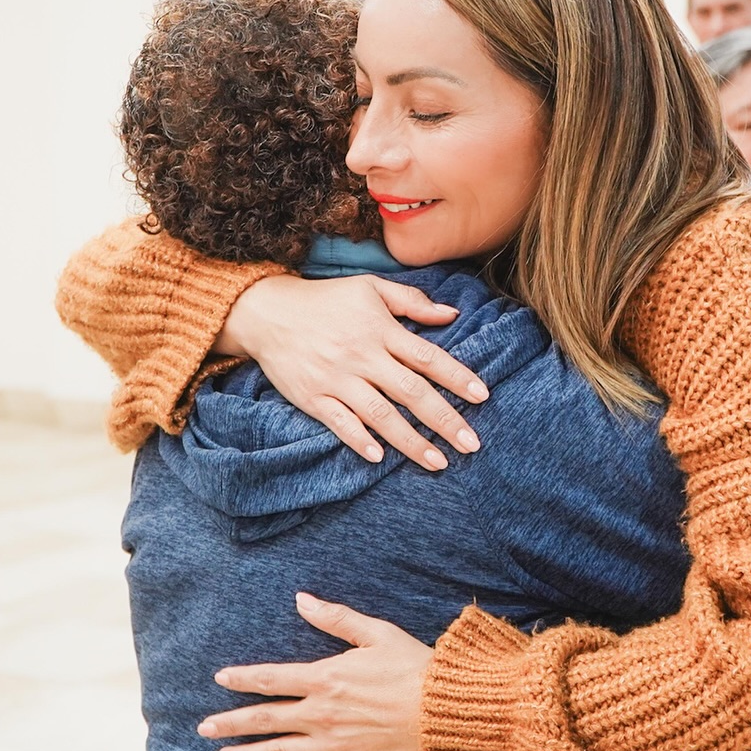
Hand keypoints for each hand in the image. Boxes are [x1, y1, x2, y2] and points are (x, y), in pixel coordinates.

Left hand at [200, 594, 431, 750]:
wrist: (444, 713)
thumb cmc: (414, 669)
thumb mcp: (376, 634)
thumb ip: (335, 618)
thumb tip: (301, 599)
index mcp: (325, 677)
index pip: (271, 678)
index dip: (242, 678)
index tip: (220, 679)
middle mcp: (321, 714)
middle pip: (264, 718)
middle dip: (230, 722)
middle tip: (204, 727)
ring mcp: (331, 747)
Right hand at [215, 275, 488, 469]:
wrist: (268, 312)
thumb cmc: (325, 299)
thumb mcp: (370, 288)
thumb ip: (412, 301)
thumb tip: (452, 313)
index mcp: (380, 330)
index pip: (428, 357)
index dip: (457, 376)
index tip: (483, 396)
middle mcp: (362, 356)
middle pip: (411, 391)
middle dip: (444, 419)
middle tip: (472, 444)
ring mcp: (337, 378)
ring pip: (380, 414)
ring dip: (411, 441)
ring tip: (439, 462)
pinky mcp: (313, 397)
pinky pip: (339, 422)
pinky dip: (358, 439)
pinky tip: (379, 458)